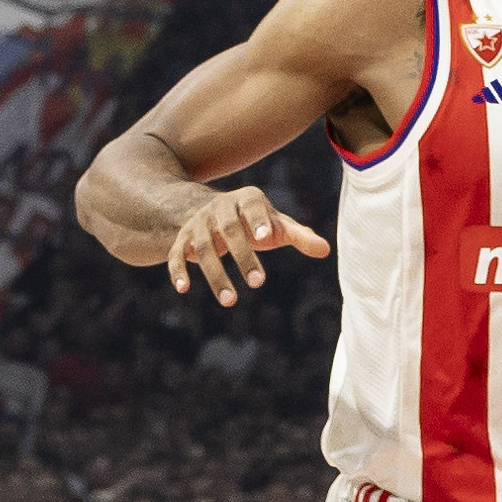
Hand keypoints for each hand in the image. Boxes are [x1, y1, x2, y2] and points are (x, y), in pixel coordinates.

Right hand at [164, 181, 328, 307]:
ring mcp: (198, 223)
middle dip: (243, 256)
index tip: (266, 237)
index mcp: (247, 199)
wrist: (212, 212)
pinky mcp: (181, 239)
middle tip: (259, 283)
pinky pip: (176, 254)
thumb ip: (299, 235)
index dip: (258, 219)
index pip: (253, 205)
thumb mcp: (276, 225)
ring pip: (203, 247)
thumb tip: (325, 250)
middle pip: (229, 230)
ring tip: (231, 301)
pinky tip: (183, 289)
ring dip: (215, 274)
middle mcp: (219, 208)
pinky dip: (178, 270)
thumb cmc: (254, 222)